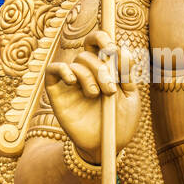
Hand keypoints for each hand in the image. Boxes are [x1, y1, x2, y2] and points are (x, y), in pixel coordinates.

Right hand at [45, 30, 140, 164]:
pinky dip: (63, 70)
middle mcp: (87, 73)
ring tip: (96, 95)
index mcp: (105, 70)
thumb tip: (123, 49)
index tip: (110, 46)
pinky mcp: (57, 93)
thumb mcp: (130, 97)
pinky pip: (53, 70)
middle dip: (102, 67)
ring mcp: (71, 82)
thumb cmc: (120, 122)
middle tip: (110, 88)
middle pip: (88, 53)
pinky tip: (73, 82)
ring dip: (89, 75)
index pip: (98, 44)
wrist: (106, 146)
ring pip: (76, 63)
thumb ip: (127, 74)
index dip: (101, 38)